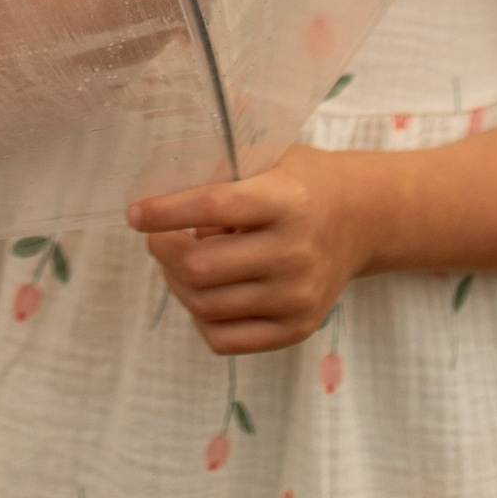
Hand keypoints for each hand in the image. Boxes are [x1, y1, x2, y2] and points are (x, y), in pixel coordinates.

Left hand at [126, 145, 379, 353]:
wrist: (362, 219)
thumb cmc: (301, 183)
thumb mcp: (268, 158)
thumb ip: (220, 167)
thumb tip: (158, 179)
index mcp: (286, 201)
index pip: (212, 207)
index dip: (164, 212)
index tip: (134, 214)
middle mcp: (295, 253)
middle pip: (200, 266)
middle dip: (164, 252)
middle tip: (158, 239)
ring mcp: (298, 297)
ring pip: (205, 305)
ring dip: (177, 283)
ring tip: (180, 263)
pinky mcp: (297, 328)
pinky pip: (224, 339)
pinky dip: (200, 317)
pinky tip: (203, 292)